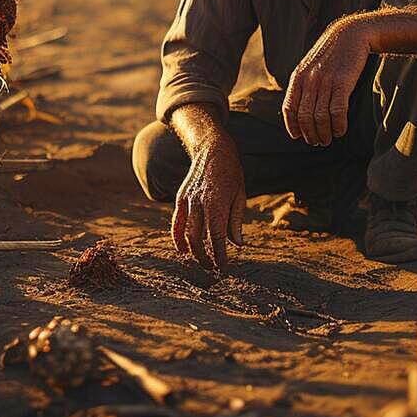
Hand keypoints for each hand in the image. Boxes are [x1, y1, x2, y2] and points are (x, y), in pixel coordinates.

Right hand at [171, 130, 245, 271]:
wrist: (212, 148)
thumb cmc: (231, 172)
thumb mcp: (240, 195)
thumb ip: (236, 221)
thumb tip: (237, 244)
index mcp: (218, 204)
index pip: (218, 238)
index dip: (220, 256)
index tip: (224, 267)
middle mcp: (200, 204)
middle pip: (199, 239)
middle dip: (206, 257)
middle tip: (213, 267)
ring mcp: (188, 201)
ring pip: (186, 233)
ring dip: (193, 251)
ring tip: (201, 261)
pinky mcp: (180, 198)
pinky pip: (176, 223)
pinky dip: (177, 238)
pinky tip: (182, 250)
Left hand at [283, 17, 369, 145]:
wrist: (351, 34)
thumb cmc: (331, 53)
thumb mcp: (310, 66)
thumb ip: (304, 84)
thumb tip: (299, 109)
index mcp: (298, 77)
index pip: (289, 109)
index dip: (292, 126)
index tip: (299, 137)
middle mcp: (309, 81)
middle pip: (304, 117)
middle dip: (310, 134)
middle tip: (317, 142)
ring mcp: (325, 81)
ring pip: (319, 117)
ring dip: (324, 133)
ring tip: (328, 139)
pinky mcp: (342, 82)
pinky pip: (337, 111)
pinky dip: (338, 125)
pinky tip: (340, 131)